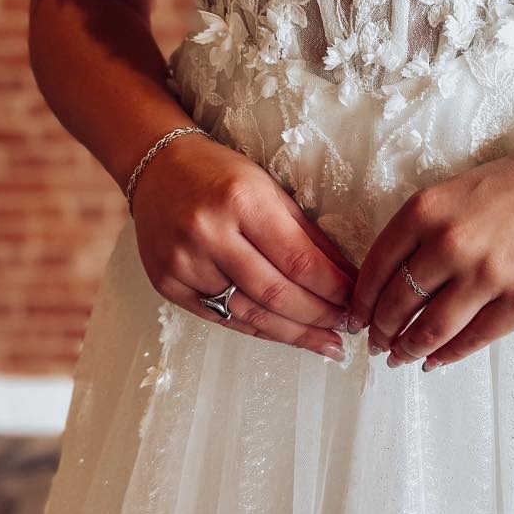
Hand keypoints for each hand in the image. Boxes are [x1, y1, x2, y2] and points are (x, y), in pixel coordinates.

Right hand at [131, 130, 357, 359]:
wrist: (157, 168)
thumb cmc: (221, 174)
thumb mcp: (270, 189)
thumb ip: (307, 235)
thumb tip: (346, 277)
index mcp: (241, 200)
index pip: (298, 260)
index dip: (333, 288)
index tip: (357, 301)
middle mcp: (208, 233)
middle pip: (275, 293)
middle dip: (319, 317)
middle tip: (347, 328)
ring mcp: (183, 263)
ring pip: (250, 315)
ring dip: (295, 334)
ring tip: (326, 344)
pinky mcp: (168, 284)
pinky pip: (222, 318)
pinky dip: (260, 330)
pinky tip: (287, 335)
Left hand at [347, 130, 513, 369]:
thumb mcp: (453, 193)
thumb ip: (421, 232)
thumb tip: (390, 282)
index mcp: (426, 212)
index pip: (375, 269)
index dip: (361, 302)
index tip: (356, 318)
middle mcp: (450, 244)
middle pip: (398, 303)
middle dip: (381, 331)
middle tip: (376, 343)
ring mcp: (487, 276)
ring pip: (431, 328)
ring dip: (408, 348)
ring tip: (401, 357)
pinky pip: (473, 338)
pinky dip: (448, 354)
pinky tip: (435, 361)